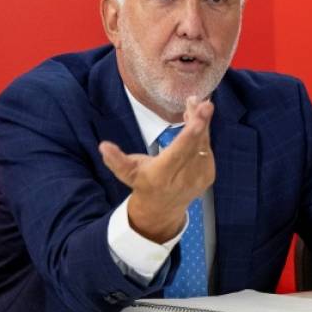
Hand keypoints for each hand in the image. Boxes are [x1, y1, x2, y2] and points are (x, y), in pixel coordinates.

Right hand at [99, 96, 215, 242]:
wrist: (162, 208)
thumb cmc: (142, 182)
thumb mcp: (126, 173)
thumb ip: (116, 160)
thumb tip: (103, 146)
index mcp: (162, 175)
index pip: (177, 153)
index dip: (188, 136)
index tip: (198, 121)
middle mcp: (184, 178)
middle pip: (194, 146)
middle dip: (201, 123)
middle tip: (205, 103)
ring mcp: (199, 177)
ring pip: (203, 144)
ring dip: (202, 122)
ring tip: (196, 103)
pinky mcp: (208, 174)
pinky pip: (207, 147)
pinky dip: (203, 131)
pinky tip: (197, 118)